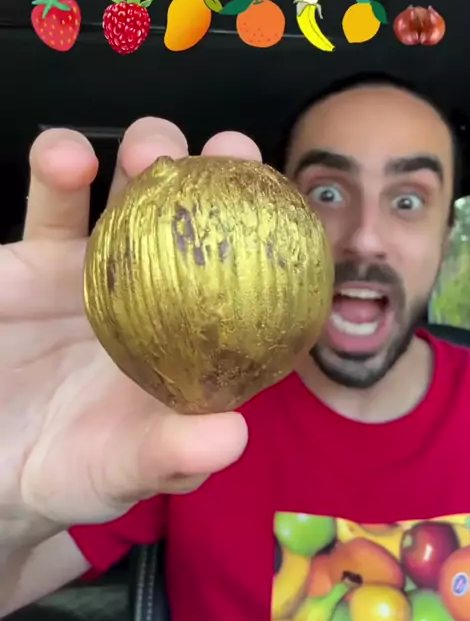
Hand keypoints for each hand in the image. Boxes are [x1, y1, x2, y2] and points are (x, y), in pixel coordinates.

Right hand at [0, 118, 261, 546]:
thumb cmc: (69, 471)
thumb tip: (232, 437)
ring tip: (150, 150)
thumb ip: (170, 456)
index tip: (286, 202)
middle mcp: (150, 289)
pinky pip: (51, 202)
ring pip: (127, 190)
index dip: (268, 234)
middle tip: (228, 152)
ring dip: (146, 152)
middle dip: (217, 172)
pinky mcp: (33, 256)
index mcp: (187, 334)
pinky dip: (60, 167)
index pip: (240, 274)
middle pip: (194, 214)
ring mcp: (93, 266)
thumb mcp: (118, 470)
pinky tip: (69, 156)